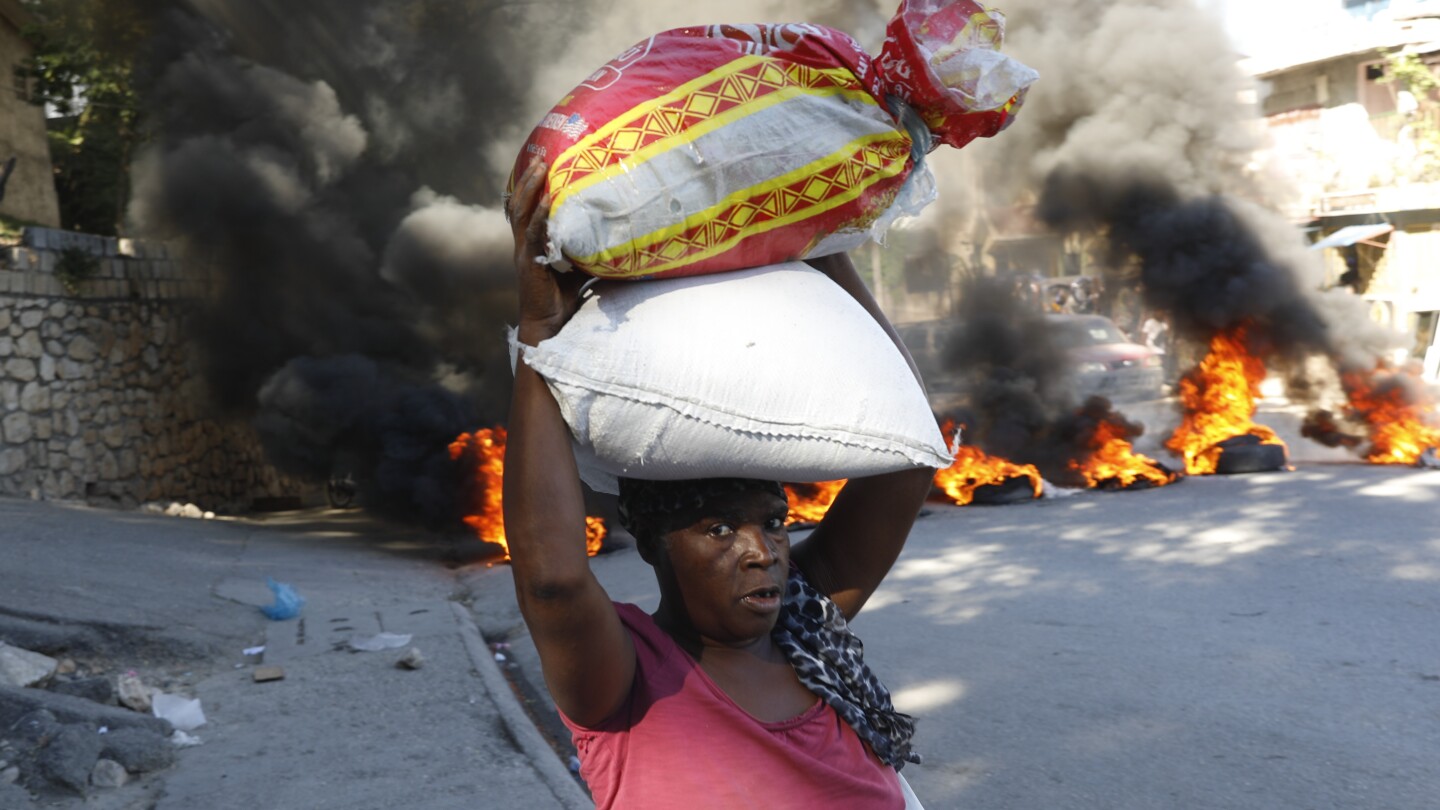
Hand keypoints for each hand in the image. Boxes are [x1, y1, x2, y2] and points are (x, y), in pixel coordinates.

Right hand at [508, 159, 586, 342]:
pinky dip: (540, 215)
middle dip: (528, 180)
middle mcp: (524, 245)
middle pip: (520, 205)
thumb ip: (587, 255)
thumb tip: (616, 244)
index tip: (539, 166)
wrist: (549, 326)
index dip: (529, 189)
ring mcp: (524, 252)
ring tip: (540, 167)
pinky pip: (533, 233)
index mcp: (532, 245)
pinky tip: (547, 199)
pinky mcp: (529, 262)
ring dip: (529, 188)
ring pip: (521, 213)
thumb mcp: (578, 271)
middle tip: (540, 156)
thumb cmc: (563, 301)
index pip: (526, 211)